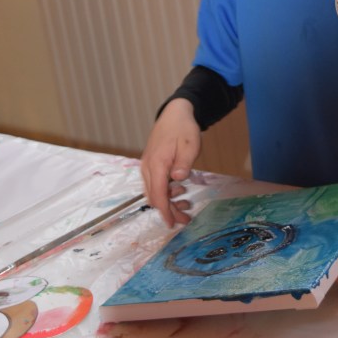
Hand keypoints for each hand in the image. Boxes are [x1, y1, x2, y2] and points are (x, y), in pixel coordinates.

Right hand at [140, 99, 201, 227]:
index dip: (165, 211)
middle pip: (154, 196)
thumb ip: (184, 163)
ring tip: (186, 203)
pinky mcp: (150, 165)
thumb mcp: (190, 145)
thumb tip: (178, 179)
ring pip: (153, 191)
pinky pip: (154, 183)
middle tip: (186, 217)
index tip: (173, 223)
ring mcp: (147, 166)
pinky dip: (165, 192)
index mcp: (157, 163)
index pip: (158, 194)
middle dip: (169, 210)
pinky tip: (179, 190)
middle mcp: (148, 167)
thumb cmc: (183, 128)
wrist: (175, 113)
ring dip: (167, 201)